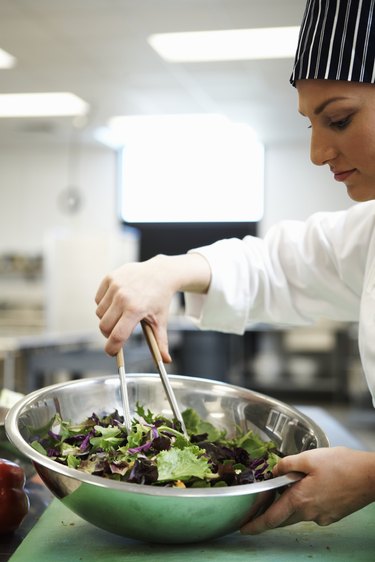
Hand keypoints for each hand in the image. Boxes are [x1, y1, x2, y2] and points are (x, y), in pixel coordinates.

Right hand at [95, 256, 174, 357]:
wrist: (161, 273)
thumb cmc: (160, 298)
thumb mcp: (160, 321)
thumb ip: (160, 342)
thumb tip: (166, 361)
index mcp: (135, 309)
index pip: (117, 336)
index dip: (112, 348)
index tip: (112, 352)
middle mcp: (123, 297)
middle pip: (104, 327)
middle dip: (109, 334)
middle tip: (118, 332)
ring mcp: (115, 286)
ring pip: (99, 313)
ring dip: (106, 318)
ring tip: (120, 314)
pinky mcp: (110, 278)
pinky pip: (98, 300)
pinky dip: (103, 304)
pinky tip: (116, 302)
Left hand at [241, 446, 374, 533]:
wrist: (371, 476)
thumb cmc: (342, 465)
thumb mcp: (309, 457)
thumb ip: (287, 464)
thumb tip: (274, 470)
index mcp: (300, 499)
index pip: (271, 517)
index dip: (255, 524)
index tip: (243, 529)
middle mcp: (309, 513)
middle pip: (282, 518)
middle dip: (269, 516)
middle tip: (257, 509)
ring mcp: (322, 517)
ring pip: (298, 514)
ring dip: (289, 505)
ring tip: (288, 488)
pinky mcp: (332, 516)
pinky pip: (312, 512)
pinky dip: (306, 503)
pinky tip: (312, 487)